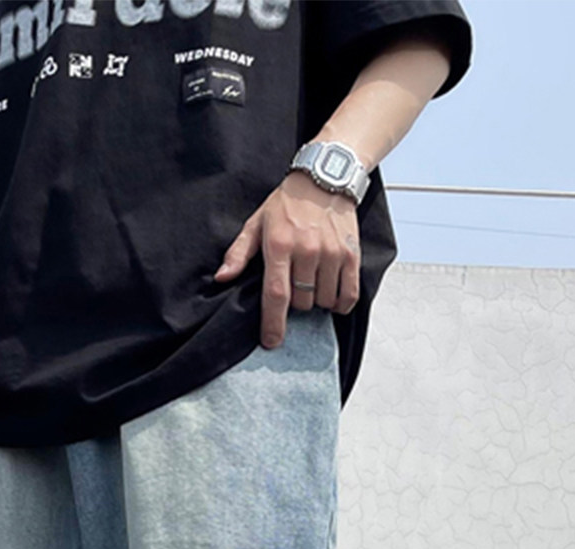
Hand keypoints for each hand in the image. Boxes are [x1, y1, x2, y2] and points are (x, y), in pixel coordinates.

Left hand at [214, 169, 360, 348]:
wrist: (325, 180)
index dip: (273, 324)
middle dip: (295, 302)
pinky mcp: (351, 255)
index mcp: (279, 246)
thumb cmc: (286, 205)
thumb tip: (222, 278)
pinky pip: (348, 295)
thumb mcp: (256, 224)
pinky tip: (332, 294)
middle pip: (301, 303)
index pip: (276, 295)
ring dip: (317, 300)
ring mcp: (331, 253)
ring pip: (323, 301)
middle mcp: (306, 251)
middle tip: (295, 283)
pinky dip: (339, 302)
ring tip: (312, 281)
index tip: (271, 341)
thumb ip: (239, 253)